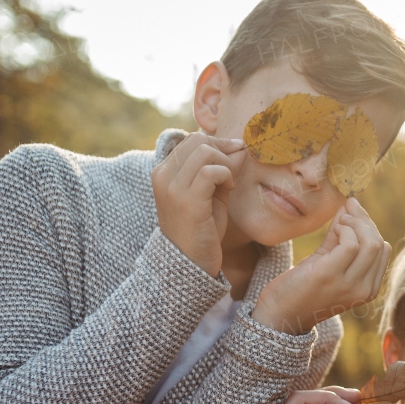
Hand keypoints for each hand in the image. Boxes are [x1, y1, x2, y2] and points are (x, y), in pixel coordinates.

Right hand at [152, 133, 246, 276]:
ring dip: (225, 164)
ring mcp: (173, 188)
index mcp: (164, 172)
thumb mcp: (212, 194)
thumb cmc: (202, 230)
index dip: (218, 143)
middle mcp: (164, 176)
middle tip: (233, 170)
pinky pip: (211, 171)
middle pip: (198, 140)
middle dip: (223, 150)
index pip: (191, 140)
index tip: (234, 154)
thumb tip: (240, 147)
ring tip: (229, 184)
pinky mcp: (188, 201)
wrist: (190, 263)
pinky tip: (230, 189)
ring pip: (204, 151)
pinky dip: (226, 175)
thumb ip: (223, 170)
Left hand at [253, 197, 391, 334]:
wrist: (280, 315)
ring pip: (369, 243)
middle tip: (346, 211)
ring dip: (354, 223)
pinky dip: (344, 229)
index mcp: (368, 290)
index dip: (370, 226)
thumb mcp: (329, 261)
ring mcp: (348, 285)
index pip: (383, 249)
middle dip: (364, 220)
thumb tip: (350, 206)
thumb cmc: (303, 288)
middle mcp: (363, 290)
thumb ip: (342, 238)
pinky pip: (350, 244)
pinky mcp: (330, 276)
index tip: (353, 214)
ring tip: (338, 222)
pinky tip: (333, 229)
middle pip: (379, 244)